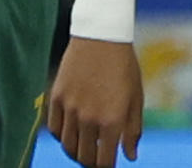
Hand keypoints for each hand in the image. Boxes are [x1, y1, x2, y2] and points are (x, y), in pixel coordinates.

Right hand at [48, 38, 143, 166]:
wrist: (101, 36)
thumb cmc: (124, 67)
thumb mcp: (136, 98)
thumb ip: (133, 130)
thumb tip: (130, 157)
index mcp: (112, 120)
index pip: (104, 162)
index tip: (108, 165)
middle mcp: (89, 118)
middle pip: (84, 158)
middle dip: (92, 163)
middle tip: (97, 159)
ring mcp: (70, 108)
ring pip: (67, 146)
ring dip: (76, 152)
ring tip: (84, 149)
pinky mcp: (57, 97)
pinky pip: (55, 129)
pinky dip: (62, 136)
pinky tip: (72, 132)